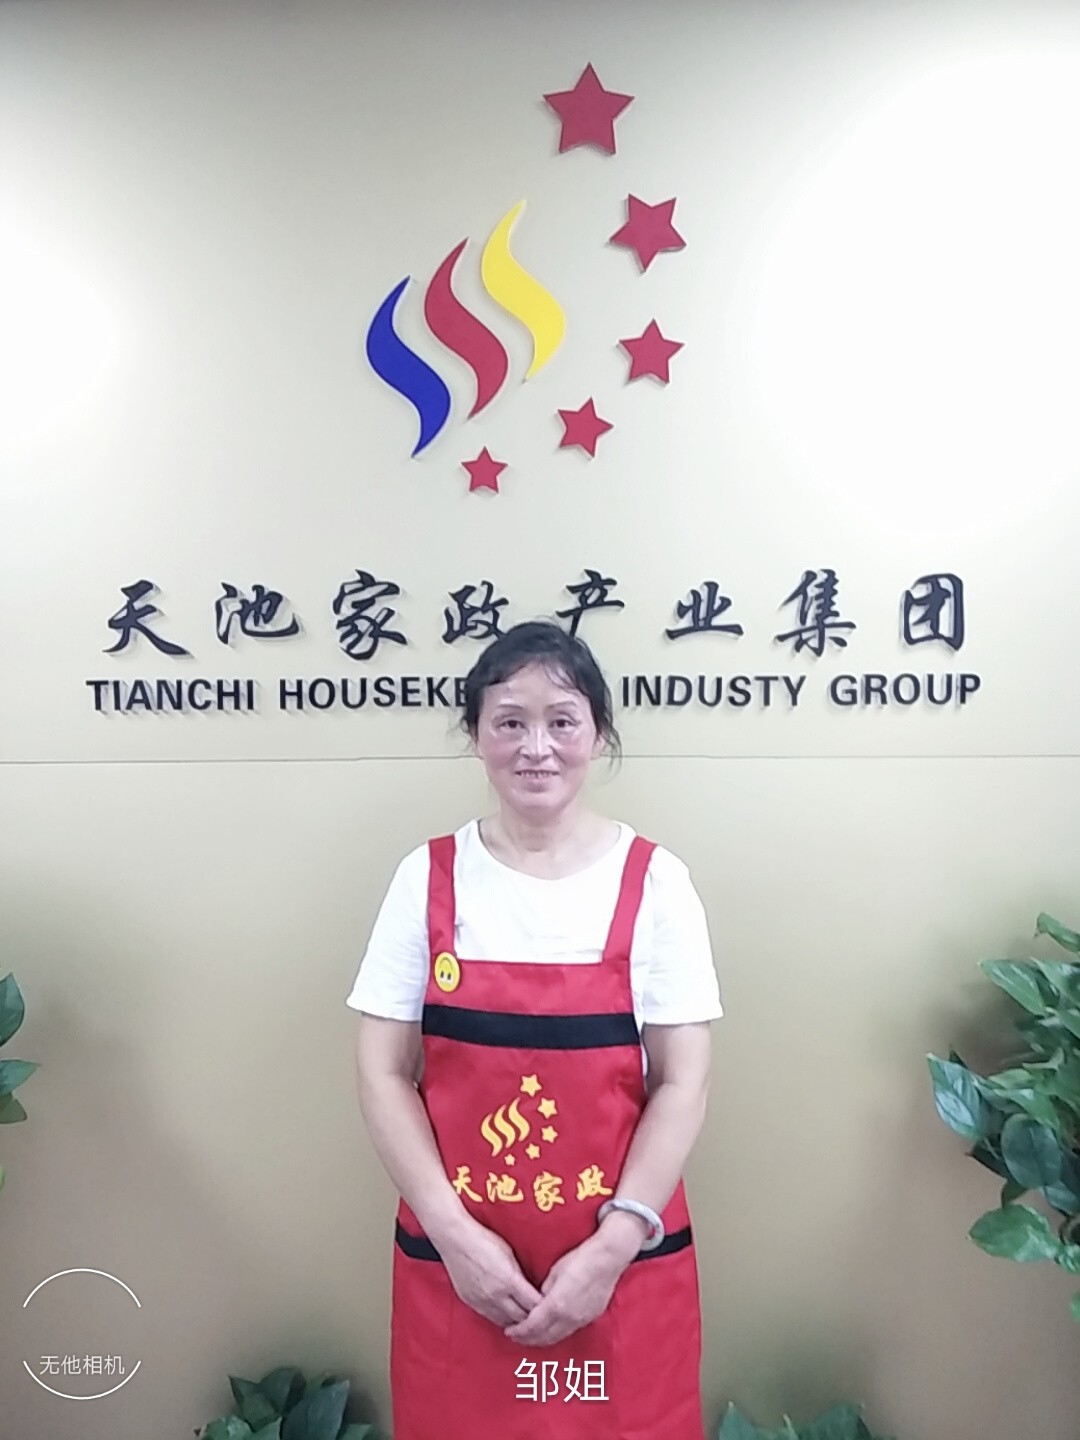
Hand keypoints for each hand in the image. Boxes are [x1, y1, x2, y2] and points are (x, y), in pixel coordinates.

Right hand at [437, 1218, 542, 1327]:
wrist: (455, 1240)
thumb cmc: (483, 1240)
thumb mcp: (509, 1253)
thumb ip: (520, 1273)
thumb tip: (531, 1287)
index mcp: (508, 1280)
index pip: (532, 1304)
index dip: (543, 1307)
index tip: (549, 1306)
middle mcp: (496, 1295)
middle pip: (520, 1317)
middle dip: (532, 1318)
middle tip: (541, 1317)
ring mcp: (482, 1301)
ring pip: (505, 1322)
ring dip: (516, 1321)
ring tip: (525, 1320)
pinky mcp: (471, 1303)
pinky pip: (490, 1317)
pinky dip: (501, 1318)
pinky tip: (507, 1315)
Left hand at [501, 1219, 640, 1347]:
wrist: (607, 1259)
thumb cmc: (580, 1259)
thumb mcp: (555, 1272)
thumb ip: (544, 1291)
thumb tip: (538, 1301)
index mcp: (556, 1305)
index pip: (533, 1326)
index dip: (520, 1331)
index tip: (510, 1332)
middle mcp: (569, 1317)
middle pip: (544, 1336)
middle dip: (528, 1339)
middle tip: (517, 1336)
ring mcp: (581, 1319)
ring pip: (557, 1337)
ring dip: (542, 1338)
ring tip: (531, 1336)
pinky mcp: (590, 1317)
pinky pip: (569, 1330)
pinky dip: (556, 1333)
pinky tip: (552, 1329)